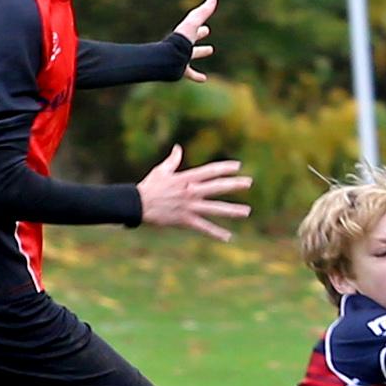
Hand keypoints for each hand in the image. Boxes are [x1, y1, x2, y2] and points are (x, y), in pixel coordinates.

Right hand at [136, 143, 251, 239]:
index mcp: (186, 178)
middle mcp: (191, 191)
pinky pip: (204, 227)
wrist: (137, 204)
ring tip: (247, 212)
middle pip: (217, 187)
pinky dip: (216, 233)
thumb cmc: (149, 186)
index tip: (237, 166)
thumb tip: (178, 148)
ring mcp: (190, 206)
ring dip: (233, 210)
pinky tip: (228, 237)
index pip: (210, 171)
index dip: (224, 168)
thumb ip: (173, 160)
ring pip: (215, 209)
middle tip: (249, 183)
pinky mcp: (185, 220)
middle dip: (235, 185)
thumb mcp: (161, 170)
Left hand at [172, 0, 217, 80]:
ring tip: (210, 50)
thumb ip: (204, 11)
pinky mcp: (181, 70)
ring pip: (191, 54)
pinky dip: (197, 76)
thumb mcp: (194, 23)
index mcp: (184, 34)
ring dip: (200, 51)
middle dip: (199, 33)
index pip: (194, 27)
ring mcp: (181, 57)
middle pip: (191, 36)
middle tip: (207, 30)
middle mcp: (182, 45)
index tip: (206, 22)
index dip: (200, 23)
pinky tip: (204, 79)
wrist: (168, 57)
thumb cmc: (180, 39)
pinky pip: (190, 73)